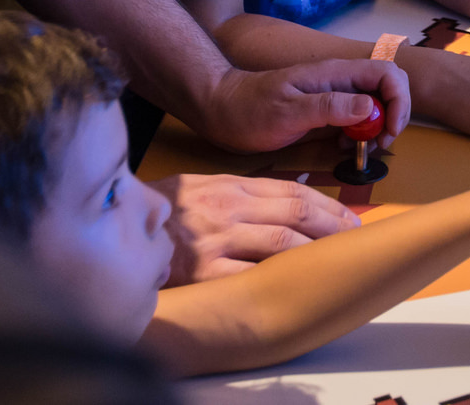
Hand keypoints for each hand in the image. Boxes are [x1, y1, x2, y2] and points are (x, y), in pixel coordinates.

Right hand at [149, 173, 359, 283]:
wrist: (113, 230)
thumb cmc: (162, 212)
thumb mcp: (202, 187)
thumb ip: (244, 190)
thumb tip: (296, 194)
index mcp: (228, 186)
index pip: (292, 191)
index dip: (328, 205)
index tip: (350, 218)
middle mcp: (226, 209)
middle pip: (295, 213)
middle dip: (332, 226)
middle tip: (355, 237)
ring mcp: (214, 240)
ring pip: (281, 242)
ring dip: (314, 253)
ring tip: (334, 262)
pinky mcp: (202, 272)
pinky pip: (251, 276)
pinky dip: (276, 280)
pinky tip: (295, 284)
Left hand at [196, 58, 409, 153]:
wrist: (221, 109)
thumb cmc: (249, 109)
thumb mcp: (288, 111)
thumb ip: (330, 107)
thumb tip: (371, 107)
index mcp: (335, 74)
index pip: (387, 73)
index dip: (399, 100)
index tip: (388, 131)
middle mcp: (339, 82)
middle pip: (387, 89)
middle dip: (392, 117)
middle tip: (378, 144)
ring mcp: (333, 96)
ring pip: (375, 105)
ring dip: (377, 128)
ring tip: (361, 149)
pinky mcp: (325, 112)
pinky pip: (356, 119)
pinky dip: (359, 135)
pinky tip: (343, 148)